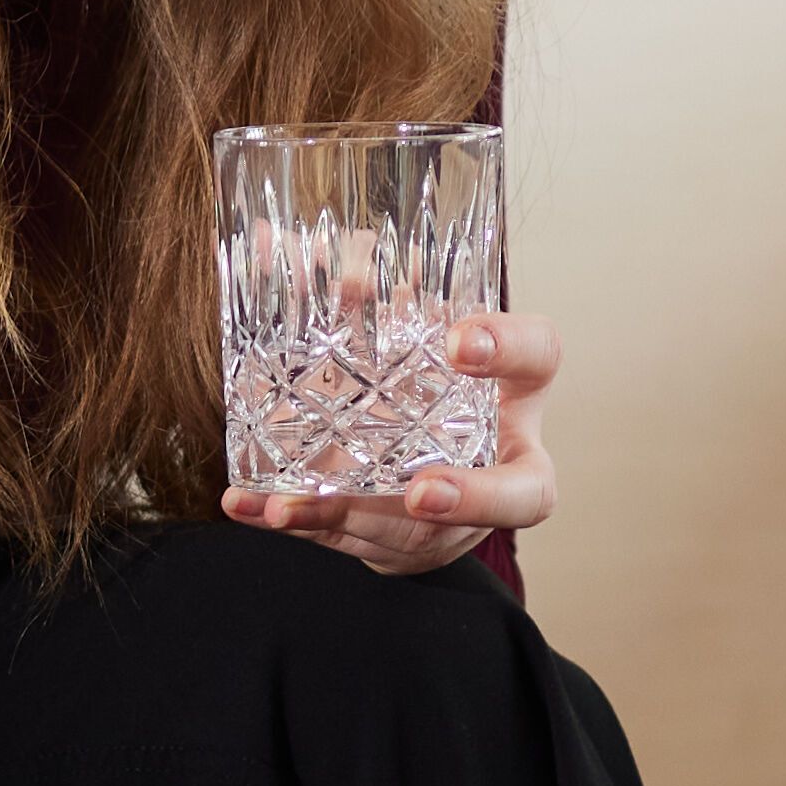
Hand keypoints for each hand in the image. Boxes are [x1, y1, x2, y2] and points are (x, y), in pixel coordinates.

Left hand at [221, 308, 560, 576]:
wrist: (411, 454)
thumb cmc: (417, 373)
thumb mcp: (399, 323)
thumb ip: (353, 284)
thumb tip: (271, 242)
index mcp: (513, 385)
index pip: (538, 356)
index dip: (509, 350)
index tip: (458, 341)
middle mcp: (499, 456)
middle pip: (520, 492)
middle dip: (472, 497)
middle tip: (420, 492)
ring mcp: (457, 514)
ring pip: (420, 532)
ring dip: (353, 518)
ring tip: (289, 505)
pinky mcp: (403, 543)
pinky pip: (351, 540)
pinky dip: (295, 520)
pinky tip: (247, 506)